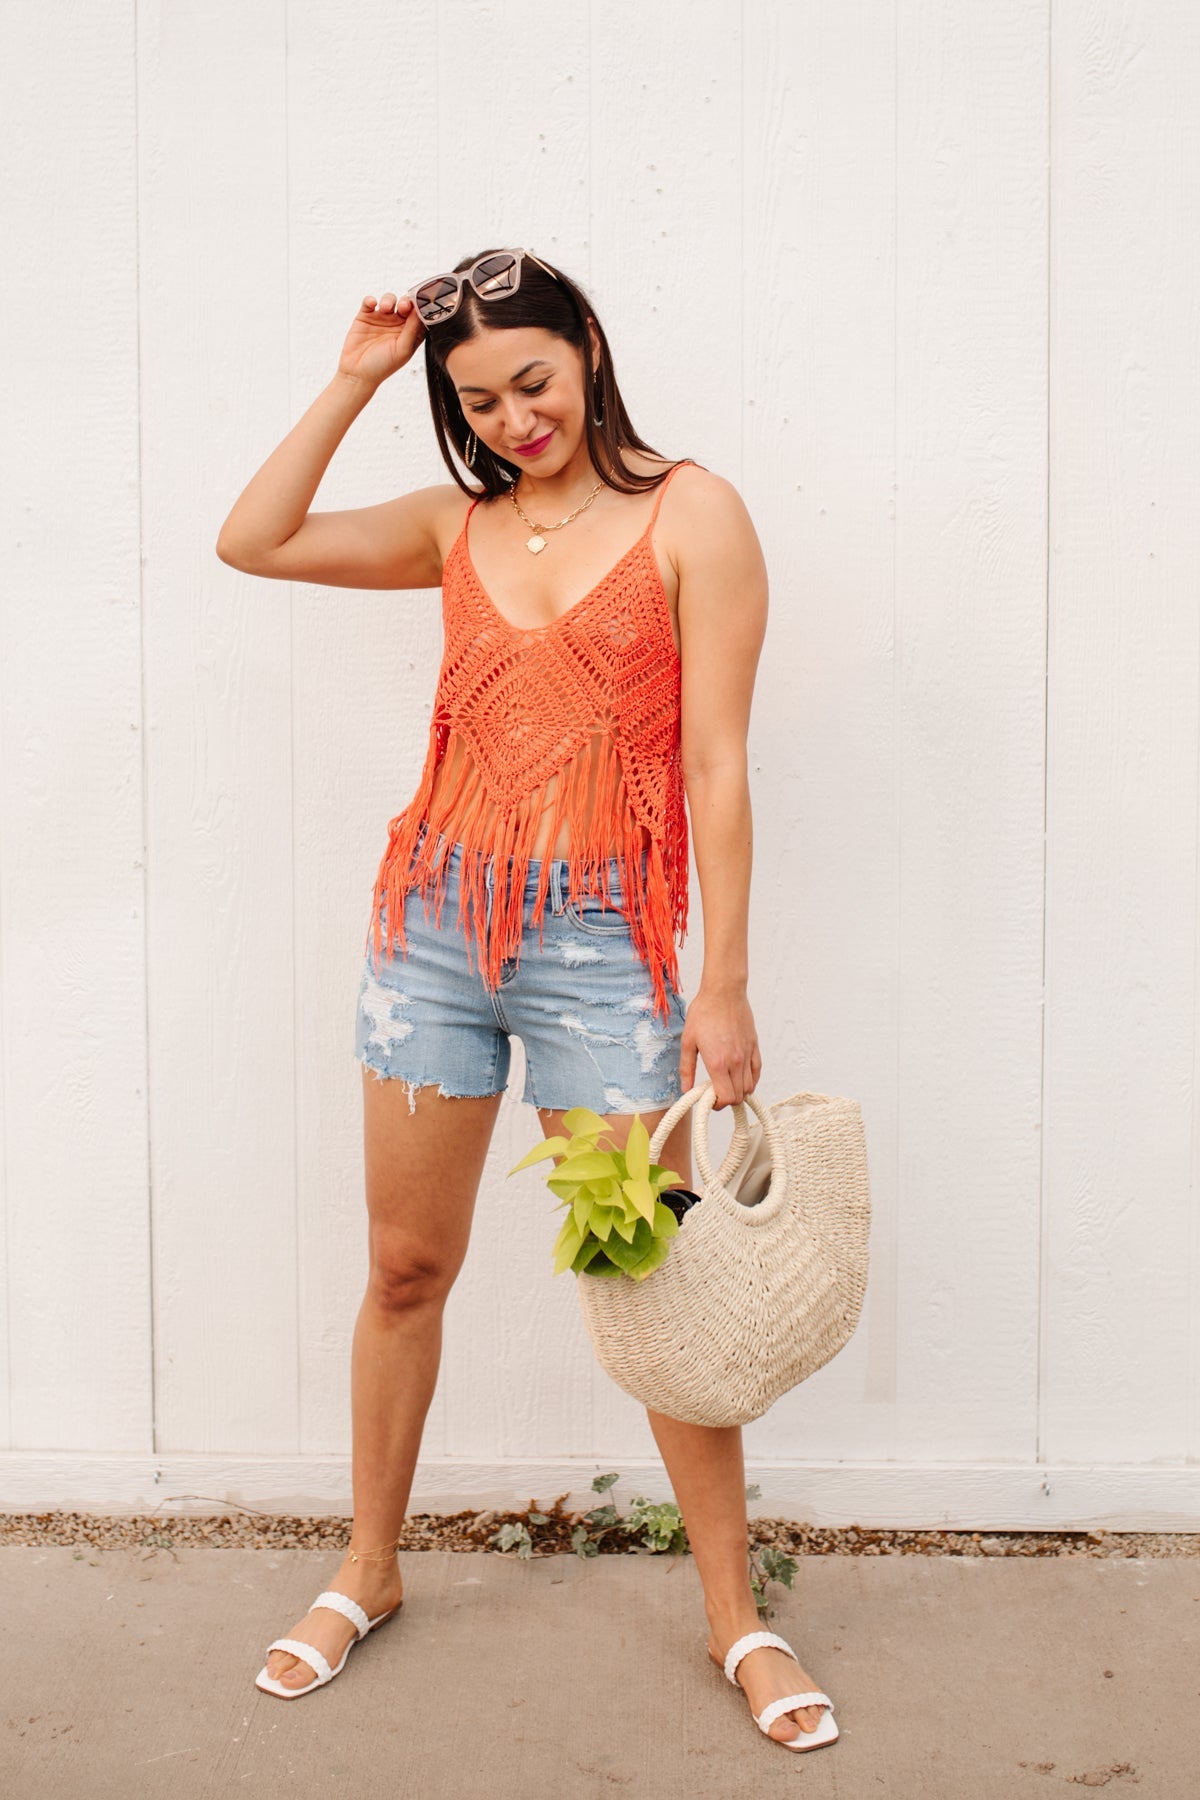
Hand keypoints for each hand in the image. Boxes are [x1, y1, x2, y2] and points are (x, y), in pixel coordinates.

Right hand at [337, 292, 425, 388]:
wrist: (357, 373)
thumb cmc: (382, 366)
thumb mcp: (402, 350)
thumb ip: (412, 330)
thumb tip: (420, 311)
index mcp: (410, 333)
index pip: (419, 316)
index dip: (421, 308)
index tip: (421, 303)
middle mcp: (397, 324)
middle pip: (405, 304)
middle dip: (406, 301)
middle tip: (404, 306)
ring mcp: (381, 319)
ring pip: (389, 300)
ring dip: (389, 300)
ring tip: (385, 308)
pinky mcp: (366, 316)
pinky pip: (369, 301)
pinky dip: (371, 299)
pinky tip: (372, 304)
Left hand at [678, 984, 760, 1108]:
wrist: (723, 992)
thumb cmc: (704, 1013)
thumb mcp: (688, 1042)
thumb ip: (687, 1069)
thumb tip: (686, 1089)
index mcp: (718, 1063)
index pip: (726, 1097)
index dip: (717, 1105)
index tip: (709, 1100)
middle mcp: (735, 1062)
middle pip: (739, 1096)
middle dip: (727, 1099)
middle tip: (715, 1091)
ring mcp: (747, 1054)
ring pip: (749, 1086)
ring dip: (738, 1091)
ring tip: (726, 1083)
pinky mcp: (754, 1046)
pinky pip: (757, 1072)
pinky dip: (751, 1080)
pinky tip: (740, 1077)